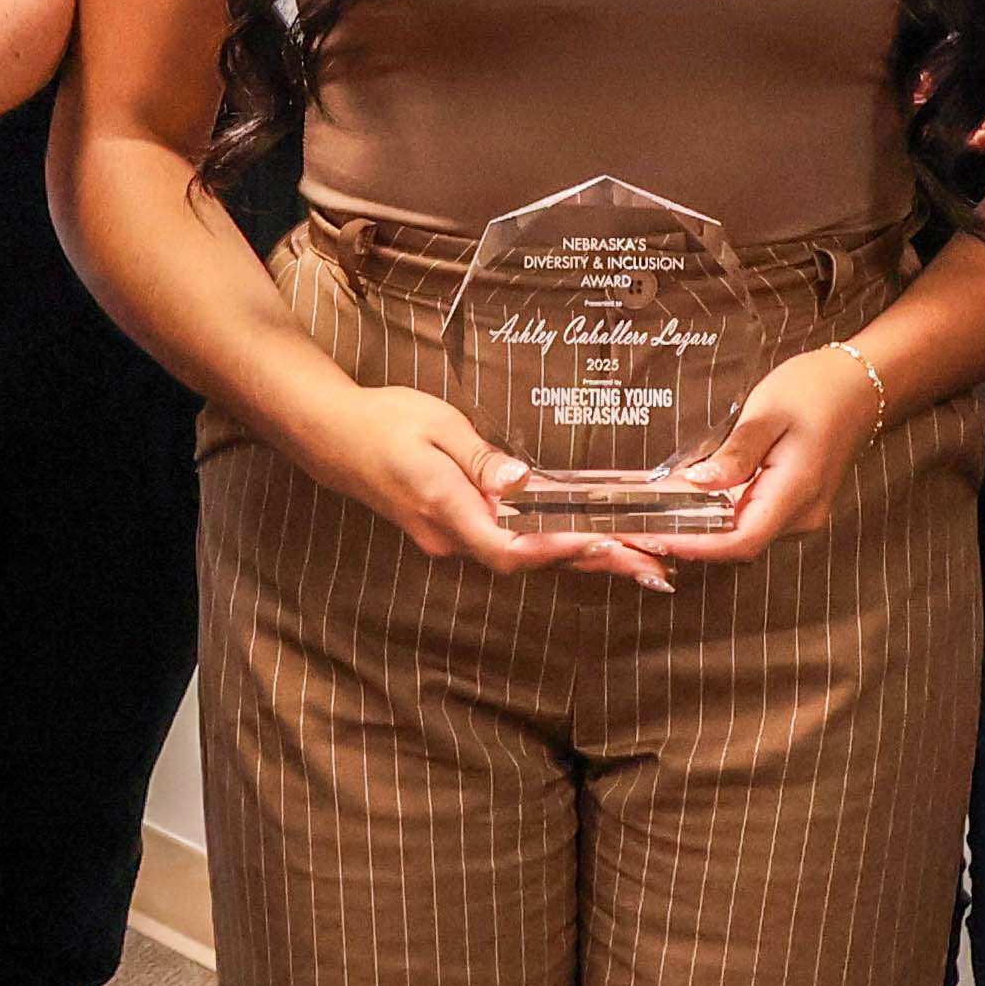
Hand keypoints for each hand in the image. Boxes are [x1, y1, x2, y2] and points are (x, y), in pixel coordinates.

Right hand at [290, 383, 667, 584]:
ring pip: (523, 554)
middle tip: (652, 564)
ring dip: (579, 555)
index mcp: (445, 510)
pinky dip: (552, 542)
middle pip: (529, 560)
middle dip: (592, 560)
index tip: (604, 542)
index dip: (559, 551)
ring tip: (637, 555)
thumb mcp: (436, 425)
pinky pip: (509, 541)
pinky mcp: (452, 528)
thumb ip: (480, 458)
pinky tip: (587, 537)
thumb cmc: (384, 422)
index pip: (511, 548)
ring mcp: (449, 538)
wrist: (332, 436)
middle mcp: (449, 537)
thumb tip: (521, 483)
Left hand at [651, 342, 892, 560]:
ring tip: (657, 513)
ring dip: (702, 529)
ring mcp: (801, 513)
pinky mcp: (796, 504)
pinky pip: (753, 520)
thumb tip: (698, 485)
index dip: (695, 546)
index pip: (740, 541)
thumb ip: (734, 454)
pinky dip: (720, 516)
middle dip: (689, 539)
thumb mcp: (768, 413)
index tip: (654, 536)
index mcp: (796, 493)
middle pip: (738, 544)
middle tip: (641, 525)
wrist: (862, 383)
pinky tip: (692, 502)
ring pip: (744, 534)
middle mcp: (801, 515)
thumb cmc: (817, 389)